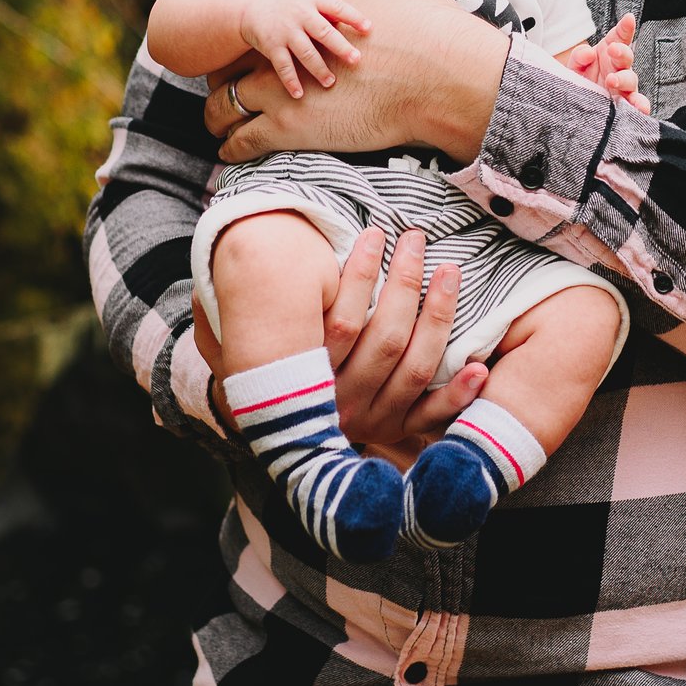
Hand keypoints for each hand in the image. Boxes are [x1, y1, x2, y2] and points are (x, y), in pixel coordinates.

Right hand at [192, 225, 485, 463]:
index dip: (361, 275)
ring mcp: (370, 421)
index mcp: (303, 377)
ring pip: (414, 366)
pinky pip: (432, 417)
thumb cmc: (258, 378)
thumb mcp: (227, 350)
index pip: (342, 323)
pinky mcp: (396, 435)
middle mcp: (338, 402)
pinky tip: (480, 364)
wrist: (287, 451)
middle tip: (417, 238)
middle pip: (385, 338)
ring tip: (449, 270)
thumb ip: (220, 322)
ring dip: (438, 316)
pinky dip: (457, 392)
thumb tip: (206, 282)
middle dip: (406, 281)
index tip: (374, 234)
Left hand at [204, 0, 509, 163]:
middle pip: (229, 68)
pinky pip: (245, 141)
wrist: (441, 71)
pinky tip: (228, 151)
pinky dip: (233, 146)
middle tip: (216, 91)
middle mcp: (279, 51)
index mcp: (296, 16)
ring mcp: (282, 91)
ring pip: (228, 107)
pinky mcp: (292, 128)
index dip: (247, 44)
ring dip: (218, 117)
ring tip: (216, 126)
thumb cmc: (420, 16)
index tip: (244, 54)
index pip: (257, 30)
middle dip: (219, 80)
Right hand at [237, 0, 369, 98]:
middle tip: (356, 60)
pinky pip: (283, 66)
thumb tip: (355, 23)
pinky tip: (299, 94)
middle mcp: (299, 14)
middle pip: (323, 32)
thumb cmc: (290, 2)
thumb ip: (328, 8)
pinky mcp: (271, 46)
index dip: (353, 17)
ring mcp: (285, 31)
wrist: (250, 6)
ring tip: (330, 82)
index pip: (336, 6)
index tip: (369, 28)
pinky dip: (291, 81)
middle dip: (340, 47)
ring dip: (319, 69)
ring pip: (305, 52)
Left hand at [563, 14, 649, 114]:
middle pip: (627, 57)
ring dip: (623, 79)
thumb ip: (579, 56)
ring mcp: (623, 86)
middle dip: (622, 52)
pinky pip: (635, 104)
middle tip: (613, 50)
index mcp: (609, 53)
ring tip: (611, 80)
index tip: (628, 18)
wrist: (575, 103)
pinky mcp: (623, 104)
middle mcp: (619, 68)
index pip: (620, 36)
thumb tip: (588, 53)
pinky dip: (640, 105)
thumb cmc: (578, 80)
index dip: (625, 28)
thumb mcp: (574, 66)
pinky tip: (641, 107)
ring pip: (630, 80)